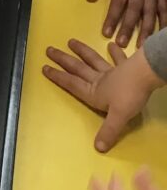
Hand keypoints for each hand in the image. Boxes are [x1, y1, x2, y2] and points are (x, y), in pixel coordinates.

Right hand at [43, 39, 161, 150]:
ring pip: (93, 60)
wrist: (145, 75)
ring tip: (71, 41)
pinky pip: (118, 59)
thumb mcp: (118, 117)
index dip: (58, 77)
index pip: (72, 84)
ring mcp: (111, 71)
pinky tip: (111, 45)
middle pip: (78, 68)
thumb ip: (108, 131)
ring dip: (82, 51)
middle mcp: (99, 80)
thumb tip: (98, 148)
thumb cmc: (130, 96)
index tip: (44, 67)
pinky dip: (115, 52)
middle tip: (50, 49)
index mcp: (94, 92)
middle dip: (63, 60)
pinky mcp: (125, 66)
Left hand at [87, 0, 166, 46]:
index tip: (106, 33)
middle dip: (128, 28)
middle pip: (134, 11)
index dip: (112, 19)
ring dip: (147, 30)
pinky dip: (164, 22)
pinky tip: (161, 36)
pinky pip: (165, 9)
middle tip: (122, 44)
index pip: (118, 3)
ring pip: (151, 13)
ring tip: (142, 46)